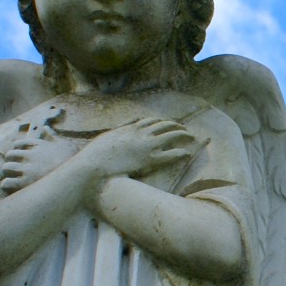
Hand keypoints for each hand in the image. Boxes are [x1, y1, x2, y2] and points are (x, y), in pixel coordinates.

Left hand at [0, 133, 69, 194]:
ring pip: (6, 168)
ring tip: (8, 177)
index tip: (16, 154)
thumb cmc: (72, 158)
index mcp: (37, 145)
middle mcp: (30, 155)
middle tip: (11, 167)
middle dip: (9, 161)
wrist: (76, 174)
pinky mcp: (25, 182)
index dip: (16, 149)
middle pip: (10, 155)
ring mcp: (27, 168)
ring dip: (6, 172)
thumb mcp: (63, 143)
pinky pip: (7, 182)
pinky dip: (6, 184)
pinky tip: (9, 186)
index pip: (19, 143)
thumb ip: (52, 135)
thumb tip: (45, 127)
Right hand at [75, 118, 196, 182]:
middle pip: (164, 124)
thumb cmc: (97, 154)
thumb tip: (124, 125)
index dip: (161, 122)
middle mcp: (141, 133)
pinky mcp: (149, 159)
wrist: (94, 165)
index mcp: (130, 128)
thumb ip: (119, 130)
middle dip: (176, 125)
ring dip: (183, 134)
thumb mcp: (107, 136)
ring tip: (191, 137)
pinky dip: (180, 152)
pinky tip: (186, 153)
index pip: (151, 120)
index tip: (167, 124)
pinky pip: (170, 154)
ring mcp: (146, 145)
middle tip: (184, 129)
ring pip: (171, 135)